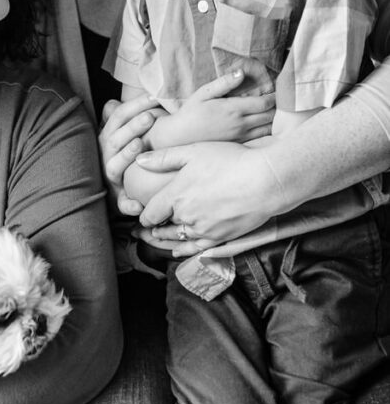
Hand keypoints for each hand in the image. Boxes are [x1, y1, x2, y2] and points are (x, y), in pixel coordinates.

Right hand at [99, 95, 161, 215]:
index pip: (118, 117)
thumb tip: (112, 102)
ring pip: (115, 167)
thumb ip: (118, 119)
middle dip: (132, 127)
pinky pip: (122, 204)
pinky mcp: (118, 200)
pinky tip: (139, 204)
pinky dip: (129, 205)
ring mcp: (111, 178)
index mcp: (107, 138)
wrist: (109, 190)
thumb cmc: (119, 157)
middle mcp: (106, 156)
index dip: (134, 106)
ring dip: (126, 155)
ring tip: (139, 144)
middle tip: (150, 117)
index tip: (153, 97)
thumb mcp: (116, 136)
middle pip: (116, 139)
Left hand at [132, 140, 285, 252]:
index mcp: (176, 196)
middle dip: (152, 228)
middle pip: (162, 227)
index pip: (150, 213)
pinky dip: (184, 251)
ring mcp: (203, 229)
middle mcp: (186, 216)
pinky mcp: (220, 238)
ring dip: (166, 239)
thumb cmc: (230, 161)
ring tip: (157, 238)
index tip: (141, 215)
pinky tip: (178, 252)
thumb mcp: (194, 151)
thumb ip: (164, 157)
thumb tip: (138, 159)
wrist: (266, 181)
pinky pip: (196, 249)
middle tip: (143, 230)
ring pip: (178, 239)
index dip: (143, 216)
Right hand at [176, 70, 274, 144]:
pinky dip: (269, 129)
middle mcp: (240, 124)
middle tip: (281, 99)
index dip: (275, 96)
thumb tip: (241, 73)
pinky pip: (261, 137)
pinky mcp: (239, 144)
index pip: (265, 103)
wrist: (180, 136)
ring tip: (277, 110)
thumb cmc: (191, 112)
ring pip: (268, 128)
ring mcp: (240, 136)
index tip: (277, 89)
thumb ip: (224, 83)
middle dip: (279, 107)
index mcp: (233, 109)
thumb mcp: (203, 93)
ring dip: (275, 119)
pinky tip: (268, 123)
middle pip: (271, 116)